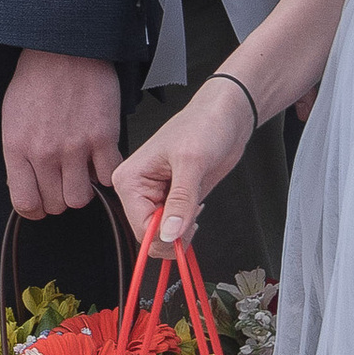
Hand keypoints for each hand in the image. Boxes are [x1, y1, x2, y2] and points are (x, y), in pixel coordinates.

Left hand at [3, 47, 122, 220]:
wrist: (63, 49)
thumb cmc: (36, 79)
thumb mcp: (12, 118)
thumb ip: (18, 154)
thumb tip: (25, 184)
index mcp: (18, 147)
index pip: (25, 203)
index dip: (34, 208)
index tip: (41, 203)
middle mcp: (45, 153)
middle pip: (55, 205)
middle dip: (58, 198)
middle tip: (62, 182)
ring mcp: (75, 147)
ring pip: (81, 198)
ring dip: (82, 190)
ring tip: (80, 172)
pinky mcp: (103, 138)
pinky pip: (107, 176)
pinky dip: (105, 173)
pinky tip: (99, 159)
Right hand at [112, 77, 253, 249]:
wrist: (224, 118)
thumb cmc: (203, 126)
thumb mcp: (192, 163)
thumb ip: (181, 201)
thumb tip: (169, 234)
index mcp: (129, 180)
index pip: (140, 227)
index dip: (165, 236)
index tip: (187, 228)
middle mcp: (137, 190)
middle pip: (149, 235)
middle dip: (175, 234)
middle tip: (194, 216)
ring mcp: (154, 196)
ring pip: (163, 234)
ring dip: (183, 229)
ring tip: (196, 206)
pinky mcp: (171, 200)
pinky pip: (174, 228)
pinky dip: (188, 225)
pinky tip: (196, 206)